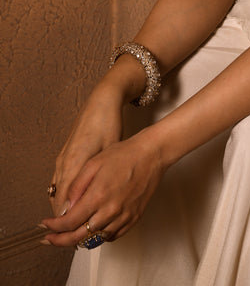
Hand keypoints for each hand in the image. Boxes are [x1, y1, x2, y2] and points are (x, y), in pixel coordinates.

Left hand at [41, 131, 163, 246]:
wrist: (152, 154)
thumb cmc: (124, 154)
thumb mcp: (93, 163)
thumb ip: (76, 187)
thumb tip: (64, 208)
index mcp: (98, 196)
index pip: (69, 223)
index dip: (54, 227)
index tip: (46, 225)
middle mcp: (110, 211)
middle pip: (79, 237)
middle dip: (61, 239)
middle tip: (50, 238)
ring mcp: (123, 217)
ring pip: (95, 239)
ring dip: (80, 238)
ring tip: (70, 233)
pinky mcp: (134, 218)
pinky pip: (112, 236)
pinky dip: (100, 236)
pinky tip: (94, 228)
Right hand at [47, 84, 123, 219]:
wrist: (102, 102)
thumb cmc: (108, 124)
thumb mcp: (107, 152)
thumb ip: (95, 178)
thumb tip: (87, 201)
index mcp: (74, 163)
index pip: (64, 201)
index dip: (68, 219)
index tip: (75, 231)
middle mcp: (64, 162)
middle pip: (58, 198)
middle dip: (65, 217)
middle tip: (76, 230)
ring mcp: (63, 157)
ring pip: (57, 190)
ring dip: (64, 205)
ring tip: (77, 218)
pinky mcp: (65, 154)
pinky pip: (60, 179)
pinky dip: (65, 192)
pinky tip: (76, 198)